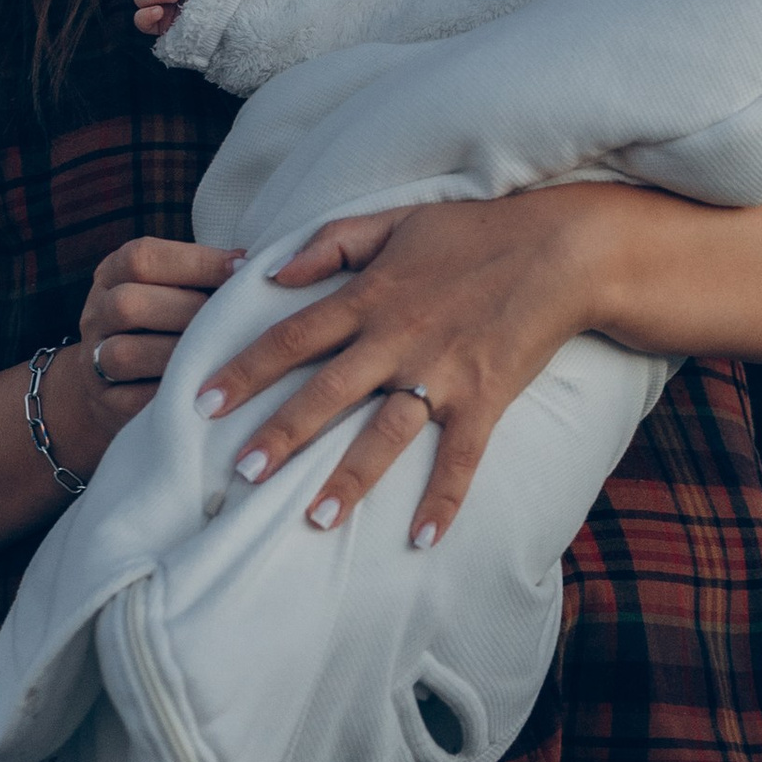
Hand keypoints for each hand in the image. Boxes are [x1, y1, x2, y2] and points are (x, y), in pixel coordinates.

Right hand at [50, 234, 243, 473]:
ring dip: (178, 356)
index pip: (141, 257)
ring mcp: (93, 360)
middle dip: (187, 311)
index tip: (242, 269)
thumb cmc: (167, 324)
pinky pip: (132, 401)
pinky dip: (172, 394)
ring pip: (123, 355)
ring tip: (222, 356)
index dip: (195, 261)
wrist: (115, 384)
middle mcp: (96, 312)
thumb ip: (205, 274)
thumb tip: (261, 264)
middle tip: (232, 320)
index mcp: (113, 273)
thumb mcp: (172, 288)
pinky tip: (208, 390)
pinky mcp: (105, 403)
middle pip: (127, 304)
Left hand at [195, 192, 621, 544]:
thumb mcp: (395, 221)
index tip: (201, 402)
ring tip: (313, 520)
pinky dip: (444, 500)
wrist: (560, 248)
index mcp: (370, 296)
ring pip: (385, 433)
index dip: (243, 370)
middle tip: (239, 474)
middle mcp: (397, 339)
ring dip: (349, 478)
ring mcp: (441, 373)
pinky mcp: (485, 398)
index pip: (291, 337)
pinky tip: (423, 541)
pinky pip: (461, 458)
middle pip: (325, 392)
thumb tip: (270, 272)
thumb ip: (330, 243)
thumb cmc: (476, 231)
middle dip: (280, 434)